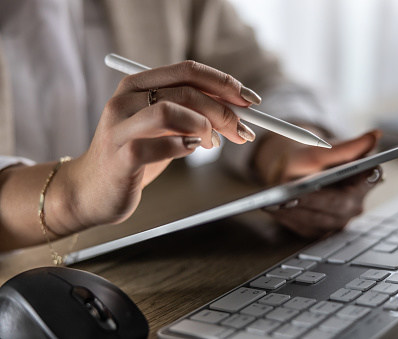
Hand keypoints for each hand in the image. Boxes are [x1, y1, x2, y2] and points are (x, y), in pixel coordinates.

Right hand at [61, 61, 259, 232]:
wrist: (93, 191)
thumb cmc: (134, 156)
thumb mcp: (164, 128)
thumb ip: (191, 113)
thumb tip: (237, 109)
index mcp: (137, 85)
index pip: (187, 71)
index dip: (224, 82)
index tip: (250, 100)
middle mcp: (125, 100)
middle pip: (185, 92)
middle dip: (223, 111)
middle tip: (243, 130)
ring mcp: (119, 128)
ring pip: (170, 111)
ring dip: (204, 126)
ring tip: (212, 143)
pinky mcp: (119, 158)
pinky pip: (159, 145)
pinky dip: (183, 147)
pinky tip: (189, 150)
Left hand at [255, 130, 382, 237]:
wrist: (294, 172)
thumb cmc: (312, 159)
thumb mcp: (323, 149)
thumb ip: (347, 146)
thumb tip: (375, 135)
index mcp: (364, 180)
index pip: (370, 178)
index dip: (361, 179)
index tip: (348, 175)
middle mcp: (354, 204)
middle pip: (338, 205)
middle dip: (314, 200)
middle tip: (294, 196)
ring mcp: (337, 221)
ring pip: (318, 219)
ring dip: (296, 211)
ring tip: (275, 202)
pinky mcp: (318, 231)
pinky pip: (303, 227)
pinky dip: (286, 217)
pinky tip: (270, 208)